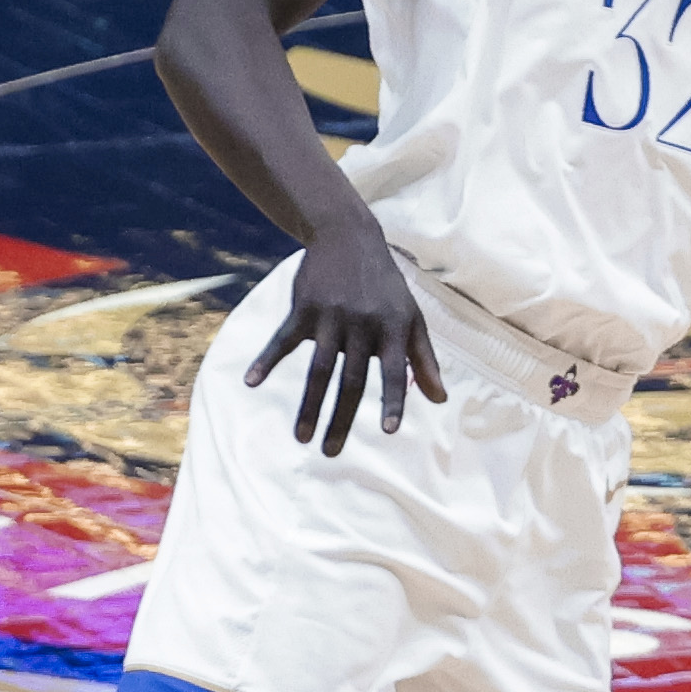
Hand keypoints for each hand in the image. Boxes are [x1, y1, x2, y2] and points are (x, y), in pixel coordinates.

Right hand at [245, 225, 445, 456]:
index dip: (393, 399)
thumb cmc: (385, 287)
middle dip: (341, 418)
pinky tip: (251, 382)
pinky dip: (267, 360)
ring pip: (319, 369)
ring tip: (302, 438)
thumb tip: (439, 399)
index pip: (395, 370)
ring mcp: (332, 316)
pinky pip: (284, 340)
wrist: (350, 238)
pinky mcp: (304, 308)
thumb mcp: (411, 317)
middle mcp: (364, 323)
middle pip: (352, 379)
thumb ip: (424, 359)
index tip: (390, 430)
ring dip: (309, 405)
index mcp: (395, 327)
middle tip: (331, 453)